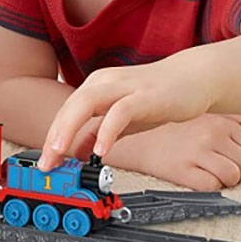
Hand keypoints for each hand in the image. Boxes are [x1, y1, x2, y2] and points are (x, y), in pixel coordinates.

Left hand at [38, 56, 213, 170]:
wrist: (195, 78)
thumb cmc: (157, 97)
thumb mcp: (121, 119)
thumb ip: (98, 133)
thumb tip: (77, 153)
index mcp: (96, 86)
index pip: (66, 112)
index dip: (52, 137)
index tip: (45, 163)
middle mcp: (105, 82)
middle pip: (70, 106)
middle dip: (54, 135)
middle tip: (46, 162)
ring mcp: (124, 87)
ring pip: (87, 102)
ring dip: (70, 128)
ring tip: (61, 152)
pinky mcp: (145, 96)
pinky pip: (120, 112)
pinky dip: (107, 131)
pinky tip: (101, 150)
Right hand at [103, 115, 240, 189]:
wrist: (138, 139)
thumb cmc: (173, 130)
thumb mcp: (207, 115)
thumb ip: (238, 120)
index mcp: (219, 120)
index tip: (232, 158)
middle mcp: (210, 134)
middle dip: (240, 171)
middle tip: (222, 169)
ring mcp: (197, 152)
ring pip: (235, 176)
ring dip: (227, 180)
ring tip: (212, 174)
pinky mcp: (184, 170)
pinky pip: (213, 186)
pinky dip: (210, 187)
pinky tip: (199, 178)